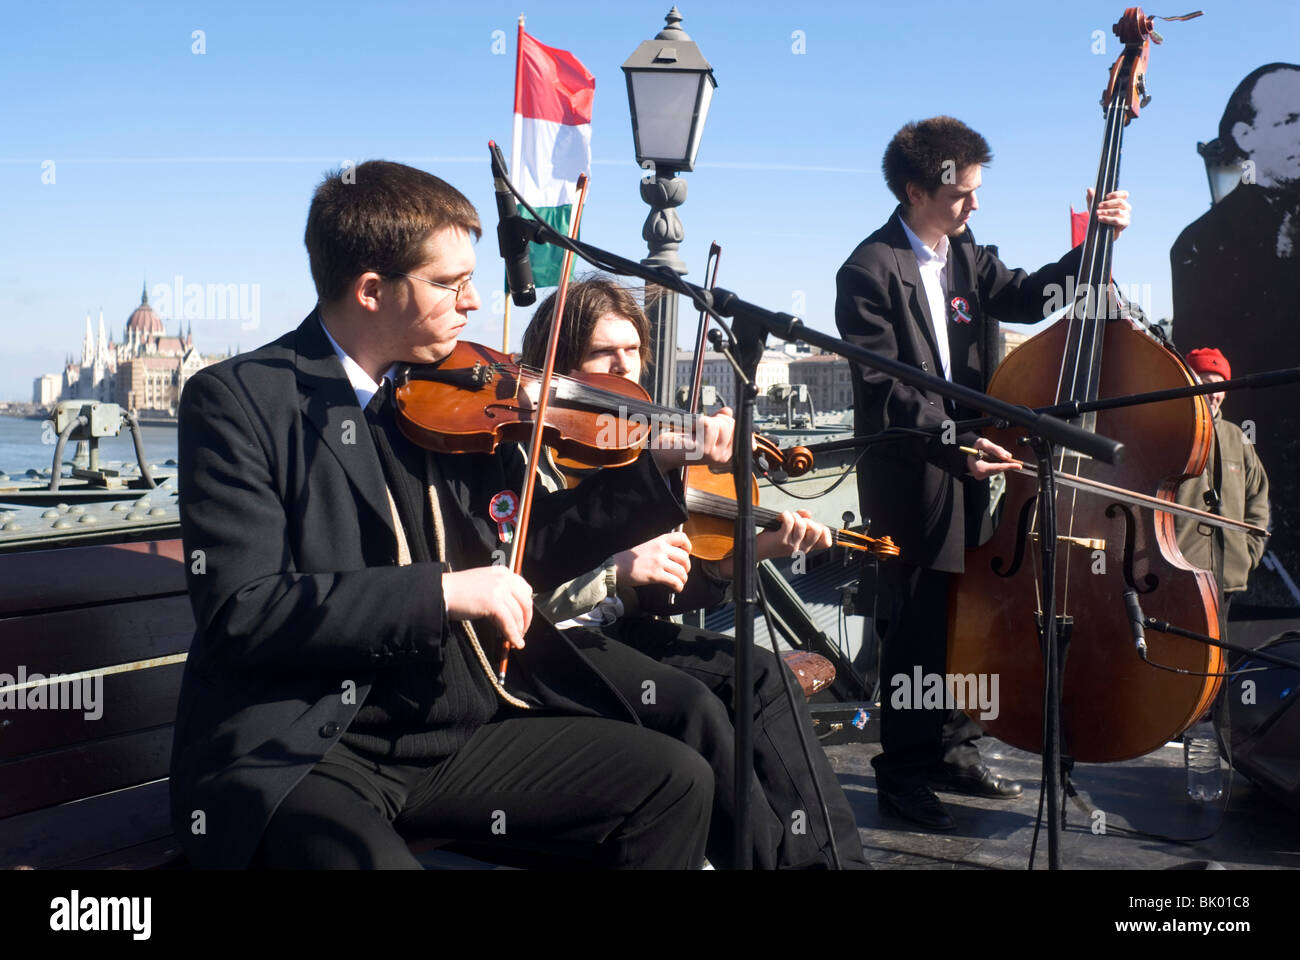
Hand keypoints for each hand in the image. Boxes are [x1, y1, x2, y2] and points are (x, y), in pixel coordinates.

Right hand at [441, 566, 532, 649]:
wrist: (441, 592)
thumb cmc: (458, 591)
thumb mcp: (484, 585)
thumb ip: (500, 592)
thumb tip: (512, 613)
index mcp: (503, 572)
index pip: (525, 589)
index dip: (526, 607)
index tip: (524, 619)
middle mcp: (504, 578)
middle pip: (526, 602)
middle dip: (526, 620)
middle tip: (522, 632)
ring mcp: (499, 589)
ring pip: (518, 615)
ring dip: (518, 631)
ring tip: (516, 641)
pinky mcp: (493, 603)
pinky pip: (508, 623)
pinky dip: (513, 635)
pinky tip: (514, 643)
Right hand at [614, 531, 692, 591]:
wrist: (616, 566)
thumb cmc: (629, 558)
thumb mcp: (647, 545)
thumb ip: (660, 548)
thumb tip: (673, 558)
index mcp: (659, 540)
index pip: (681, 538)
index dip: (688, 546)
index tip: (686, 553)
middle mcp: (661, 549)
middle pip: (684, 558)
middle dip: (686, 567)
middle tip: (682, 572)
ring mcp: (659, 562)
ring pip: (681, 571)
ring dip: (683, 579)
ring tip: (679, 582)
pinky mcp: (656, 575)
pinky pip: (675, 581)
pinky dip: (678, 586)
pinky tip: (675, 588)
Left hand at [650, 407, 735, 469]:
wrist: (662, 453)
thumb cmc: (681, 440)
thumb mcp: (704, 429)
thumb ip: (718, 420)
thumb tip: (728, 410)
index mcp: (726, 453)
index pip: (742, 433)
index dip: (731, 421)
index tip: (719, 420)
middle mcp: (722, 456)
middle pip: (731, 425)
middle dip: (717, 419)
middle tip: (701, 425)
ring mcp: (712, 454)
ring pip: (719, 424)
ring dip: (705, 420)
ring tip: (694, 429)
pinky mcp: (701, 450)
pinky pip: (706, 424)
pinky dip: (696, 421)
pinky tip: (689, 429)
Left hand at [717, 510, 832, 577]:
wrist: (755, 550)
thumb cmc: (772, 539)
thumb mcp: (791, 531)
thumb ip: (802, 520)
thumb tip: (808, 513)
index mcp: (806, 548)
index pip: (827, 542)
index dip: (823, 529)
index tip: (811, 525)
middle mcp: (802, 549)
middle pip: (817, 529)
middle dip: (806, 519)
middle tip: (795, 521)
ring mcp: (792, 546)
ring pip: (802, 523)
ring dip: (792, 515)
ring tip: (784, 519)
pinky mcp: (782, 541)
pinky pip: (790, 521)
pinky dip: (784, 514)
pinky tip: (779, 518)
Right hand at [966, 436, 1019, 478]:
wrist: (968, 451)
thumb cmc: (975, 447)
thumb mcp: (983, 443)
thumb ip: (995, 449)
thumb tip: (1007, 456)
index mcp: (978, 468)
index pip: (996, 468)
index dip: (1008, 466)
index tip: (1018, 466)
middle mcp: (980, 474)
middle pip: (998, 470)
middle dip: (1007, 465)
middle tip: (1018, 463)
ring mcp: (982, 476)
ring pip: (997, 470)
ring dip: (1003, 464)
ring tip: (1008, 460)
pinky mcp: (984, 475)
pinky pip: (995, 470)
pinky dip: (1000, 465)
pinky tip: (1001, 461)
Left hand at [1086, 187, 1130, 238]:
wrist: (1099, 231)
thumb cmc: (1098, 216)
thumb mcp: (1093, 206)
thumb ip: (1091, 198)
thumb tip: (1089, 189)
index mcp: (1120, 201)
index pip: (1124, 194)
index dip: (1116, 194)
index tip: (1106, 197)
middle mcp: (1126, 207)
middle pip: (1121, 202)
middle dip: (1108, 203)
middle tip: (1098, 206)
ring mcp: (1126, 215)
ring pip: (1118, 211)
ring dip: (1106, 212)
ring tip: (1097, 213)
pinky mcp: (1125, 223)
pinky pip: (1117, 220)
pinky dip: (1108, 219)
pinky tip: (1100, 219)